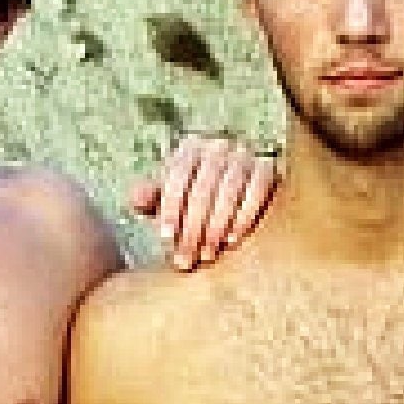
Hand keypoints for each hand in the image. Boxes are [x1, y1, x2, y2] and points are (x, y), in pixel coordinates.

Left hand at [129, 134, 276, 270]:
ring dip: (216, 226)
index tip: (165, 238)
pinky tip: (231, 240)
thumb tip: (135, 198)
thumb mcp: (168, 202)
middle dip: (193, 226)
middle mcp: (219, 146)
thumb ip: (150, 199)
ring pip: (230, 189)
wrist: (236, 207)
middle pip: (204, 186)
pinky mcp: (268, 171)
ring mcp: (246, 156)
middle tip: (185, 257)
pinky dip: (243, 217)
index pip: (178, 175)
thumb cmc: (193, 206)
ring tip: (206, 254)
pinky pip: (256, 191)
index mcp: (190, 148)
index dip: (170, 207)